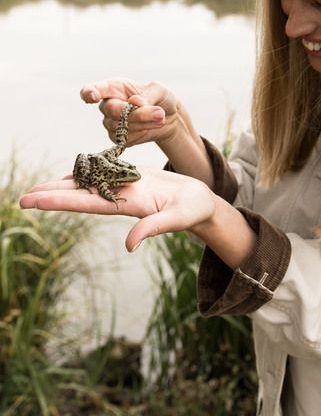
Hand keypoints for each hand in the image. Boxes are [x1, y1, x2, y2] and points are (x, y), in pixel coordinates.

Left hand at [19, 167, 216, 252]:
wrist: (203, 203)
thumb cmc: (194, 211)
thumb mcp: (176, 219)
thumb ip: (152, 228)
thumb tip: (128, 246)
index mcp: (127, 205)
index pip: (87, 203)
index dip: (59, 201)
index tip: (33, 201)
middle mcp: (121, 197)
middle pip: (81, 195)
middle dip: (52, 195)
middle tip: (22, 197)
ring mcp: (127, 188)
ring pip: (91, 184)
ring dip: (66, 185)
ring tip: (40, 187)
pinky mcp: (135, 178)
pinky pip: (107, 173)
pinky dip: (89, 171)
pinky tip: (76, 170)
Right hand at [79, 78, 178, 148]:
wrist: (168, 117)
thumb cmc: (160, 98)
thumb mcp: (159, 90)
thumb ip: (148, 95)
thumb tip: (135, 103)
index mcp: (113, 87)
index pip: (92, 89)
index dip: (89, 93)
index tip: (94, 96)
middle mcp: (107, 105)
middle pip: (112, 110)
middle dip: (138, 113)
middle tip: (159, 113)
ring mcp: (110, 122)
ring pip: (121, 126)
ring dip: (144, 123)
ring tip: (161, 117)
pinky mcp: (117, 137)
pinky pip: (126, 138)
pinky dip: (143, 132)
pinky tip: (152, 126)